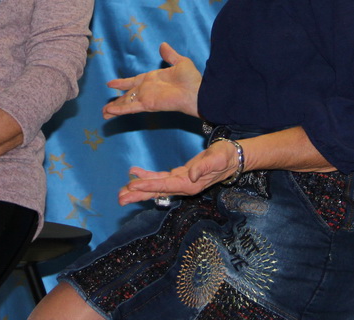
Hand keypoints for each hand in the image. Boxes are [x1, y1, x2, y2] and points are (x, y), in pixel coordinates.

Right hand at [104, 43, 200, 118]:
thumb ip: (169, 55)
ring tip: (103, 113)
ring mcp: (147, 98)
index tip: (110, 84)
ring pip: (127, 103)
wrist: (197, 91)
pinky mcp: (148, 105)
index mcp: (152, 79)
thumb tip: (163, 45)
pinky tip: (110, 112)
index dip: (121, 83)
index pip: (133, 82)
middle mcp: (147, 90)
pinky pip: (132, 107)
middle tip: (104, 108)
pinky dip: (121, 109)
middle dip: (116, 102)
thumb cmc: (191, 79)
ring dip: (115, 108)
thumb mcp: (180, 62)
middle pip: (127, 96)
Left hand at [117, 141, 238, 205]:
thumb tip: (191, 174)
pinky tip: (135, 173)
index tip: (132, 185)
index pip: (165, 185)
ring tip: (122, 191)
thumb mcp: (217, 159)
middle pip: (156, 192)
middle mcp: (183, 187)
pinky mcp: (180, 176)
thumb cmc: (226, 156)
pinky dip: (147, 176)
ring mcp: (181, 183)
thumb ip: (204, 167)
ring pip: (156, 187)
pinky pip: (160, 178)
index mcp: (190, 184)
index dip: (148, 185)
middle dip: (138, 195)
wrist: (233, 157)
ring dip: (139, 188)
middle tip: (120, 198)